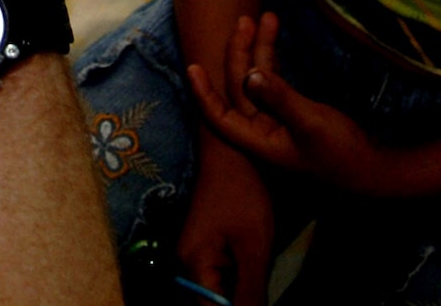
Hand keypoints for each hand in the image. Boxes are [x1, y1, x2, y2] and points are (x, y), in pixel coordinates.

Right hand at [177, 138, 274, 305]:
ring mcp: (189, 255)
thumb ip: (250, 292)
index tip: (255, 302)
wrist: (227, 150)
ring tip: (254, 276)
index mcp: (192, 266)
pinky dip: (231, 283)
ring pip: (210, 293)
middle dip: (234, 303)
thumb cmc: (241, 192)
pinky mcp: (199, 248)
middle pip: (206, 304)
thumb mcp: (254, 247)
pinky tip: (248, 271)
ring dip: (234, 295)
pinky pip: (212, 278)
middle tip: (257, 289)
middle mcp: (182, 264)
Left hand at [189, 13, 391, 196]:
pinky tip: (273, 36)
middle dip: (239, 53)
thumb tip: (250, 74)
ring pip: (257, 80)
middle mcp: (263, 131)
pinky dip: (273, 59)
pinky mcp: (293, 112)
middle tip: (245, 20)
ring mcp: (278, 121)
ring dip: (259, 49)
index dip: (204, 93)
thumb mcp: (310, 123)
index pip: (220, 117)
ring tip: (265, 17)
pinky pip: (275, 81)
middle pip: (239, 89)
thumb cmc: (342, 154)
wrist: (374, 168)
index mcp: (259, 141)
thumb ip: (281, 98)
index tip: (192, 66)